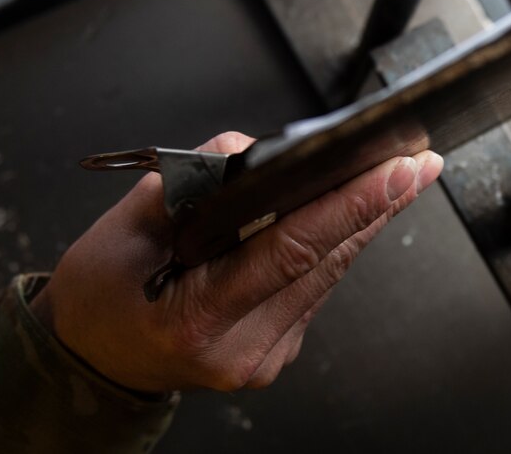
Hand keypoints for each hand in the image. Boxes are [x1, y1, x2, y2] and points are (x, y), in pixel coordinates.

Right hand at [30, 131, 442, 392]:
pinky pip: (313, 288)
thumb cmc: (99, 296)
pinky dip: (330, 247)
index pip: (289, 252)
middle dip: (375, 206)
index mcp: (197, 319)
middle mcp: (241, 347)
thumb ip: (194, 184)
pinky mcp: (276, 350)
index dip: (348, 208)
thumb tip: (253, 153)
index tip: (392, 174)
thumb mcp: (123, 227)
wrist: (92, 357)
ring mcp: (264, 356)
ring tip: (397, 177)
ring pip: (326, 275)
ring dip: (361, 223)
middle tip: (417, 161)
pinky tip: (349, 214)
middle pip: (324, 263)